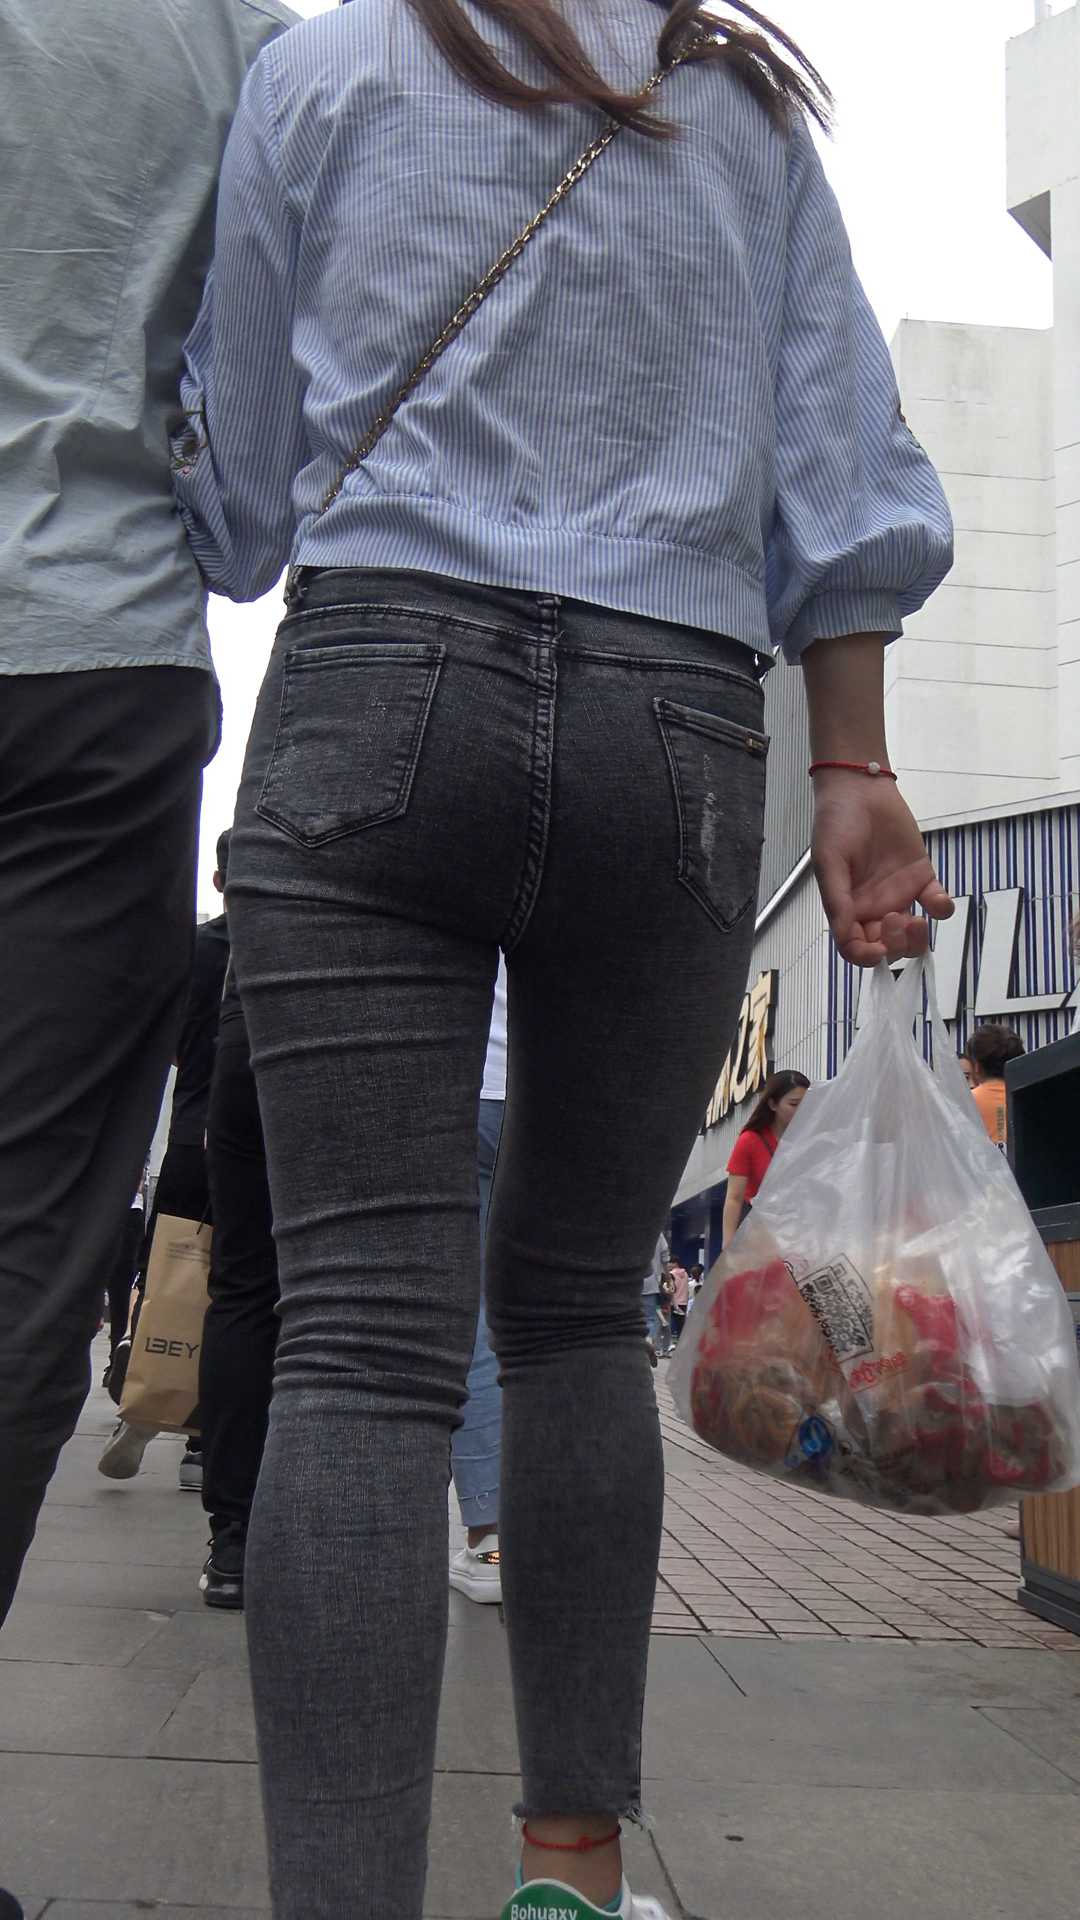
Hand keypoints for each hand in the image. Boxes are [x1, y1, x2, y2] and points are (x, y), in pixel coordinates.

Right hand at [811, 772, 953, 966]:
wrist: (860, 789)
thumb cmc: (836, 823)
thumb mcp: (828, 862)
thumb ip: (837, 901)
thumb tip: (846, 937)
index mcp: (848, 908)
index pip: (856, 947)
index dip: (866, 957)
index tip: (877, 950)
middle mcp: (874, 907)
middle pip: (888, 947)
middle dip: (896, 945)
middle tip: (898, 919)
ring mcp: (899, 894)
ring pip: (914, 934)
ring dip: (918, 937)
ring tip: (918, 918)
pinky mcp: (921, 877)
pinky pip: (936, 903)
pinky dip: (942, 908)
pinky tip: (937, 900)